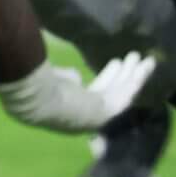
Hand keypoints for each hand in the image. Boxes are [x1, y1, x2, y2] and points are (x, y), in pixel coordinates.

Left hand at [0, 50, 157, 132]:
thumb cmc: (30, 84)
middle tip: (131, 59)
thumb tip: (76, 76)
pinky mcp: (104, 114)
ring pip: (121, 92)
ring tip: (144, 58)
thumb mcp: (48, 78)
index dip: (107, 79)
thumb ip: (63, 78)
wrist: (30, 97)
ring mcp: (94, 118)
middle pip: (109, 93)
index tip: (115, 64)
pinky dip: (137, 78)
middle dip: (122, 76)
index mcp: (66, 109)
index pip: (92, 94)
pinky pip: (126, 93)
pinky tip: (145, 65)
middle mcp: (82, 117)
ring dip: (134, 75)